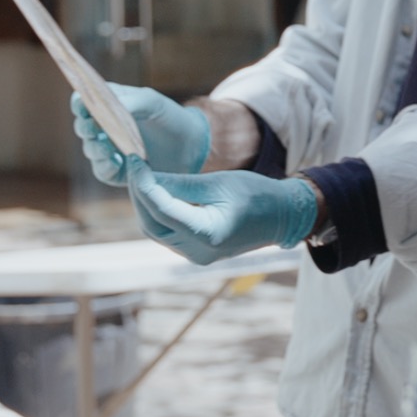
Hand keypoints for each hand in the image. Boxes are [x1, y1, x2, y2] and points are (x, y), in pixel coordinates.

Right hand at [72, 83, 209, 185]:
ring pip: (91, 150)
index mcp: (109, 105)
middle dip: (86, 127)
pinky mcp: (117, 171)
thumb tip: (113, 104)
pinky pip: (103, 171)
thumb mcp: (153, 103)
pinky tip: (115, 162)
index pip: (83, 102)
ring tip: (107, 147)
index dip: (79, 103)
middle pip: (83, 127)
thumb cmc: (169, 117)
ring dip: (96, 148)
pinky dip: (106, 167)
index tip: (82, 104)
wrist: (191, 144)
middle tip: (93, 127)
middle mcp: (103, 127)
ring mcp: (109, 150)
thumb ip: (133, 101)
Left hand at [129, 169, 317, 264]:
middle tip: (136, 166)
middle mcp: (197, 252)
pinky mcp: (195, 252)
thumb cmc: (256, 194)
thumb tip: (146, 176)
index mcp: (207, 234)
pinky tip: (158, 191)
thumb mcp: (218, 182)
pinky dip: (159, 212)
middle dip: (140, 193)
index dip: (143, 183)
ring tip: (144, 176)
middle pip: (152, 223)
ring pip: (156, 230)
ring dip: (146, 203)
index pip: (161, 209)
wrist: (282, 216)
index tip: (134, 160)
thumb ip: (180, 183)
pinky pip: (167, 233)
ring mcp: (195, 255)